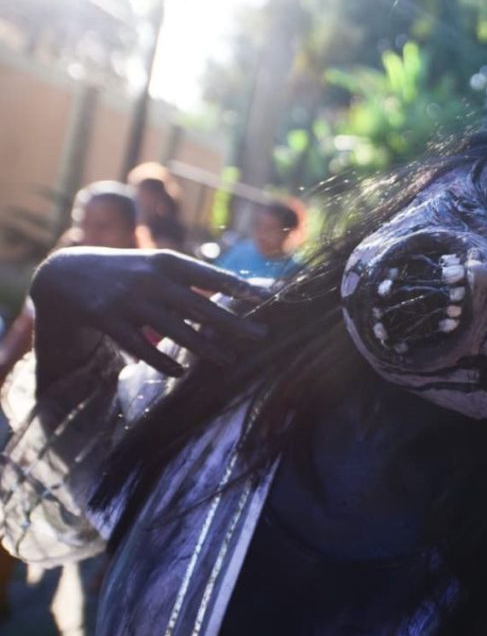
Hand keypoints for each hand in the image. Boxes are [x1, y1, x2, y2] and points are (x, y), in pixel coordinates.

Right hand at [31, 248, 269, 379]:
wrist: (69, 274)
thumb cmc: (131, 272)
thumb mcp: (159, 265)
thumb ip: (195, 278)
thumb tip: (246, 290)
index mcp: (167, 262)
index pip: (209, 275)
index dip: (238, 287)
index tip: (267, 299)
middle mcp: (150, 280)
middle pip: (198, 306)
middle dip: (232, 323)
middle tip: (261, 336)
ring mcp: (128, 301)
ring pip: (174, 331)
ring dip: (205, 347)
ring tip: (229, 360)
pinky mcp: (109, 322)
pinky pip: (141, 348)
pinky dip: (162, 362)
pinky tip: (181, 372)